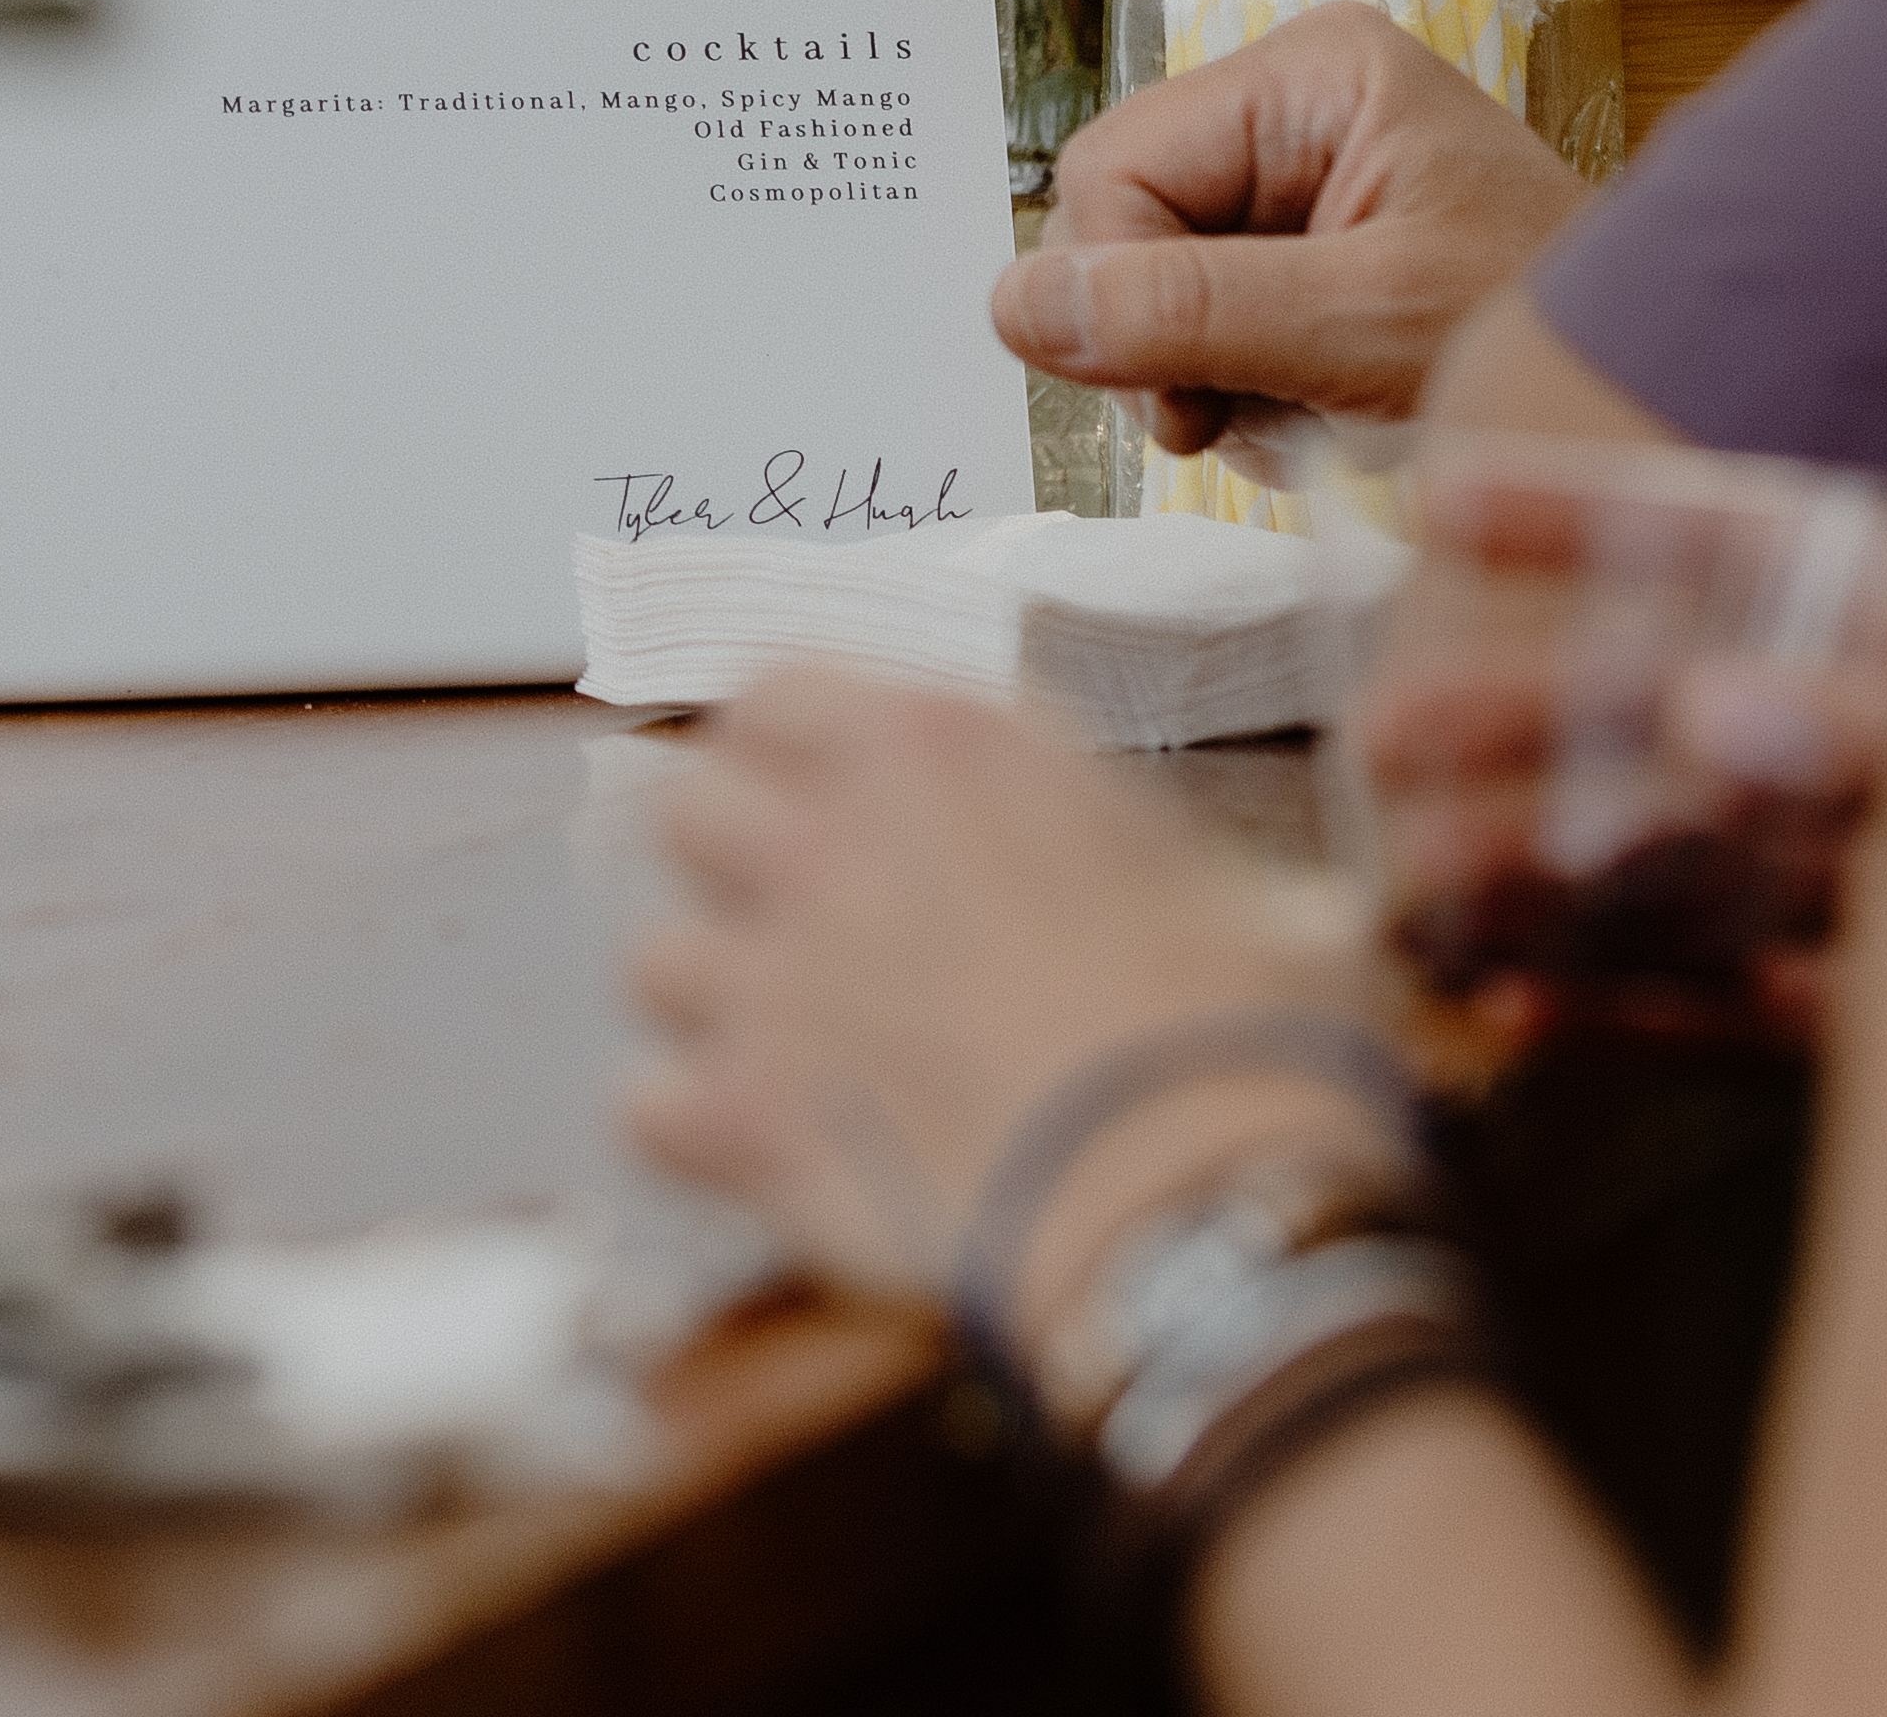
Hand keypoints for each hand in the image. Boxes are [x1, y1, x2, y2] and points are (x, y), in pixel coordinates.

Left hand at [627, 672, 1398, 1364]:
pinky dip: (693, 1134)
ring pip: (653, 961)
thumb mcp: (1213, 878)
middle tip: (794, 929)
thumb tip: (1151, 890)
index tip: (806, 795)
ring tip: (791, 1057)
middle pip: (684, 808)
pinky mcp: (742, 1115)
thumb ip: (1114, 849)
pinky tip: (761, 1153)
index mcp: (941, 751)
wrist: (1202, 1195)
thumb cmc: (1241, 1034)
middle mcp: (832, 838)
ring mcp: (773, 977)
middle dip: (725, 866)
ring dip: (712, 1009)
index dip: (780, 752)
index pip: (772, 692)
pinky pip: (645, 1108)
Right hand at [997, 3, 1595, 473]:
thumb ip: (1187, 311)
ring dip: (1203, 377)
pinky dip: (1237, 391)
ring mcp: (1298, 182)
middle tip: (1246, 414)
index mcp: (1309, 73)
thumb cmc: (1542, 340)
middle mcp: (1292, 107)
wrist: (1648, 405)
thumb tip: (1013, 305)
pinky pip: (1197, 324)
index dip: (1117, 290)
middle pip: (1119, 225)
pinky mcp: (1304, 255)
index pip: (1114, 169)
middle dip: (1163, 340)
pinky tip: (1315, 410)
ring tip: (1309, 411)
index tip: (1184, 402)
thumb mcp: (1362, 326)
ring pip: (1147, 285)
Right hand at [1358, 458, 1886, 1070]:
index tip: (1437, 497)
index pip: (1708, 539)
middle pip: (1652, 712)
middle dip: (1513, 721)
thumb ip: (1860, 717)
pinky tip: (1518, 1008)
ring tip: (1420, 882)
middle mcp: (1858, 727)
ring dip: (1542, 875)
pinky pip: (1738, 1006)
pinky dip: (1632, 1011)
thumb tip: (1697, 715)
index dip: (1569, 516)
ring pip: (1670, 867)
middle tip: (1378, 735)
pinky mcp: (1879, 1001)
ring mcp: (1865, 861)